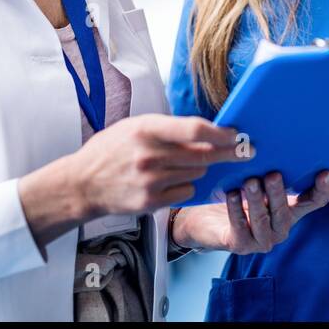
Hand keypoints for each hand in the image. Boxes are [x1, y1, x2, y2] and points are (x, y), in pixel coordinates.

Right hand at [69, 114, 246, 216]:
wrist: (83, 184)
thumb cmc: (111, 150)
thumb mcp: (134, 126)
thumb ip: (167, 128)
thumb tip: (206, 130)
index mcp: (145, 129)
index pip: (193, 129)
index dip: (220, 132)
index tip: (236, 133)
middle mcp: (149, 155)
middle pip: (202, 154)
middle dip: (226, 152)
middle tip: (245, 150)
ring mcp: (150, 181)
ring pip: (197, 172)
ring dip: (199, 167)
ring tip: (184, 163)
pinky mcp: (151, 202)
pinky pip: (186, 190)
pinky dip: (185, 184)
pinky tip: (171, 179)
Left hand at [173, 170, 328, 253]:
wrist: (207, 218)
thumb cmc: (237, 194)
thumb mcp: (257, 178)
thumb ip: (271, 168)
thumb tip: (279, 139)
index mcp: (290, 210)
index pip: (313, 202)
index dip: (321, 190)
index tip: (324, 173)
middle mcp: (280, 227)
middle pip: (285, 211)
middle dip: (278, 193)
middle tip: (273, 175)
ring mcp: (262, 239)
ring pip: (262, 220)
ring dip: (256, 200)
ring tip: (250, 183)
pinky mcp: (241, 245)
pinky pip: (240, 228)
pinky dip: (235, 210)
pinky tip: (231, 195)